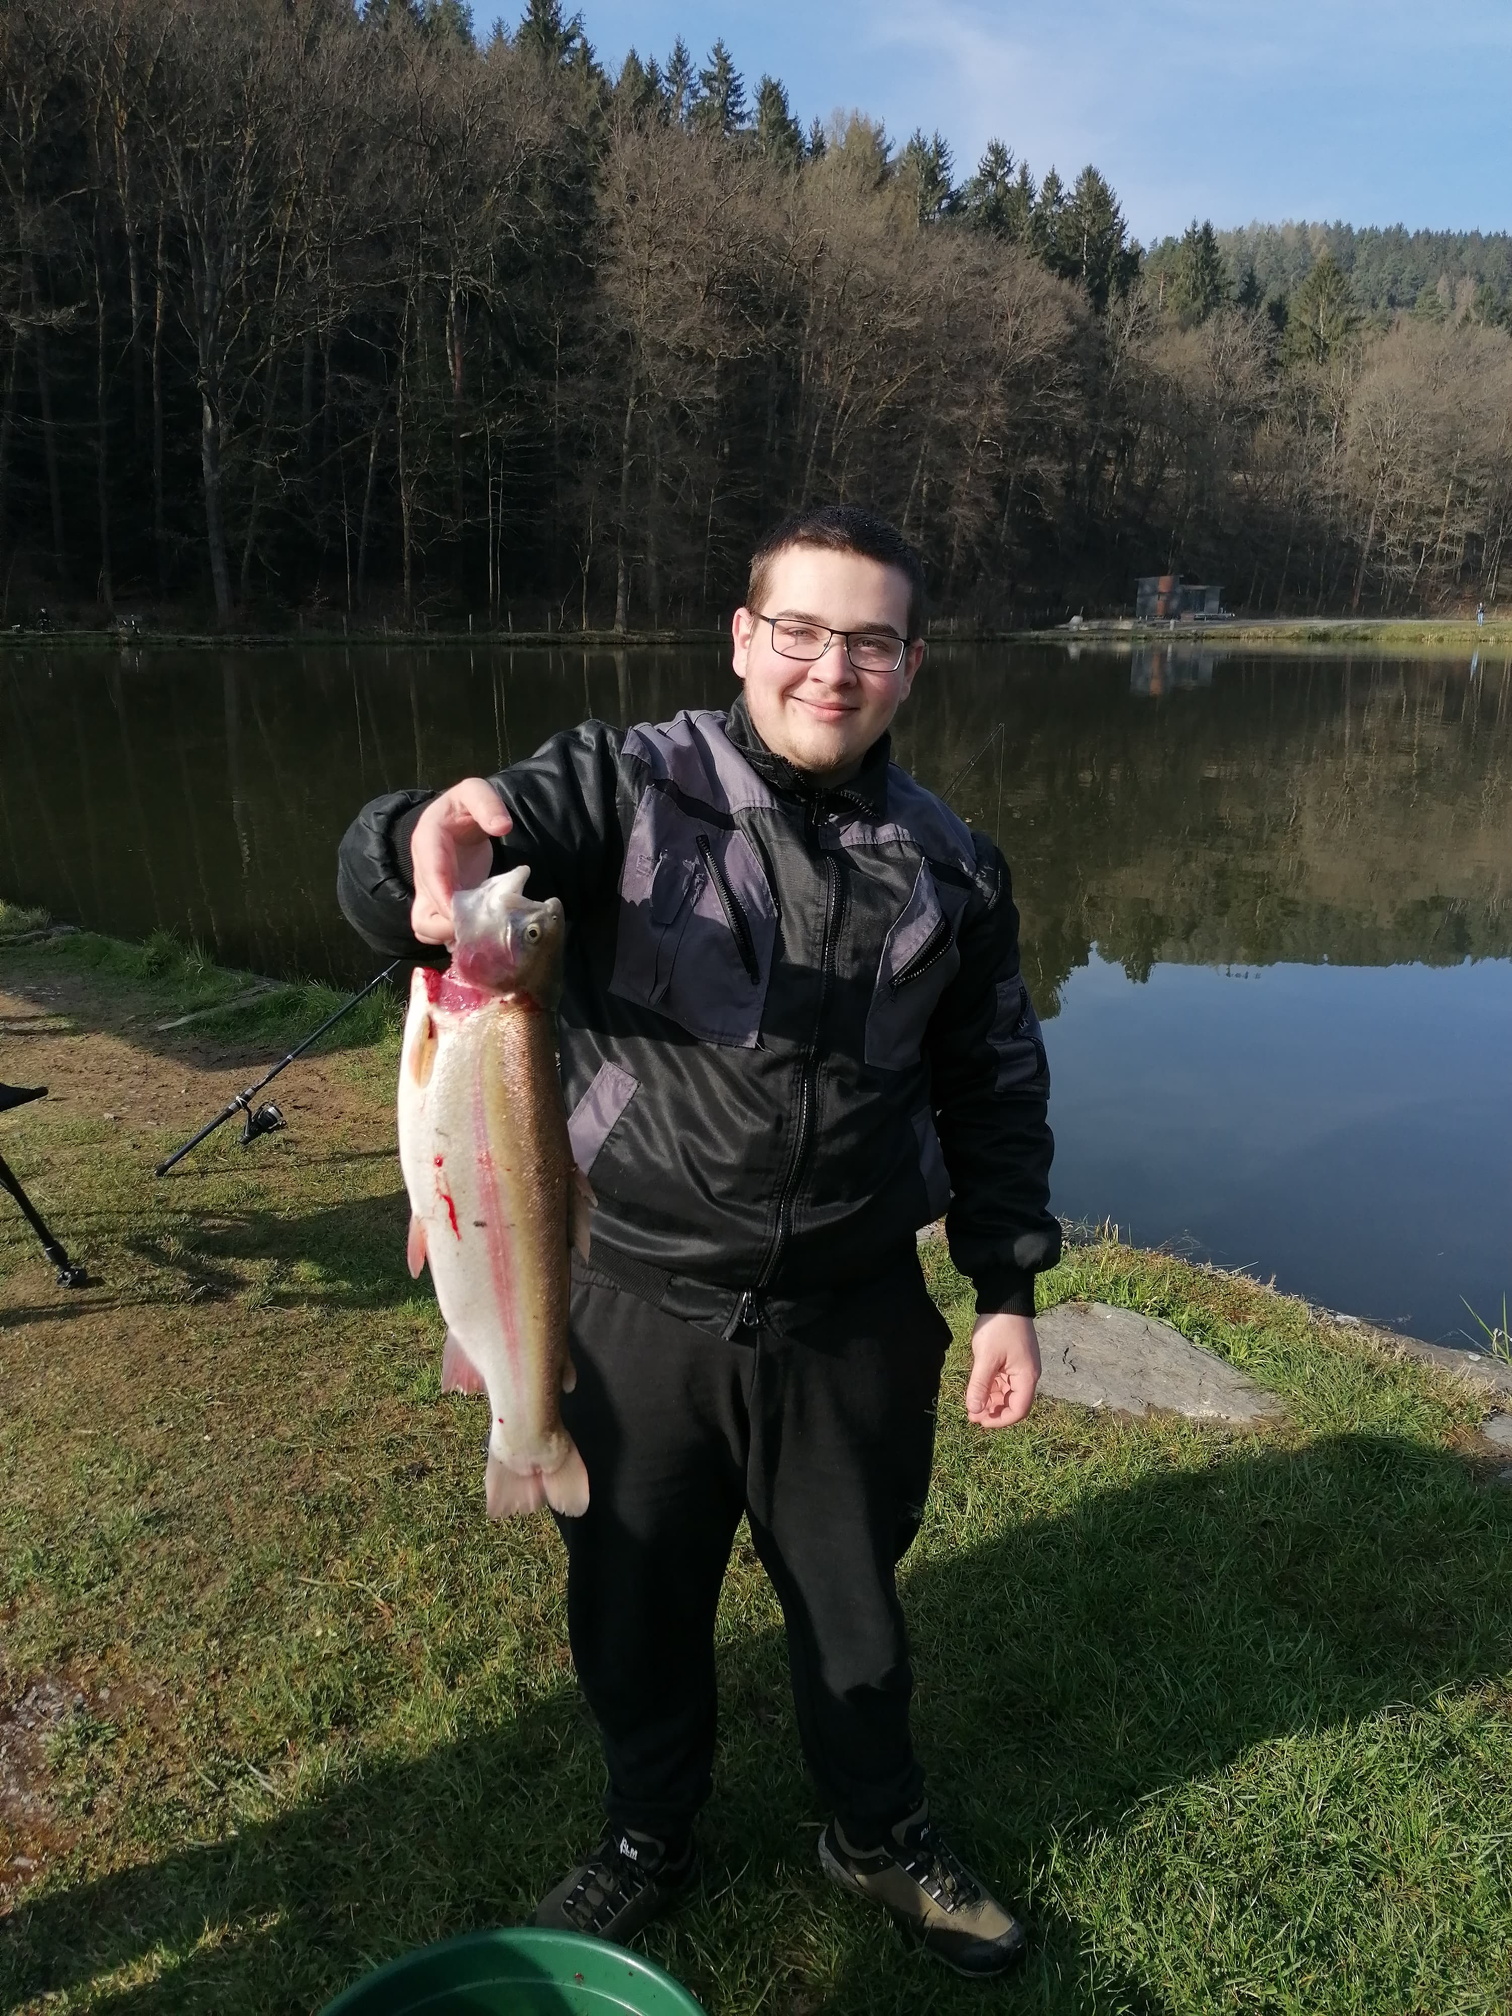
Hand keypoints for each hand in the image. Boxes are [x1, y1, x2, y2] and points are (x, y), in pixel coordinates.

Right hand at [409, 778, 511, 945]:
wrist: (453, 820)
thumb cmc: (463, 808)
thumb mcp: (473, 792)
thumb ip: (487, 803)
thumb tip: (502, 826)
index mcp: (427, 841)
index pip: (431, 872)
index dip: (442, 896)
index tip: (459, 914)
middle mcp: (422, 871)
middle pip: (424, 911)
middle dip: (448, 925)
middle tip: (481, 929)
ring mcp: (428, 892)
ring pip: (423, 927)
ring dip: (447, 936)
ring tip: (479, 937)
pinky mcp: (439, 905)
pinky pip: (436, 930)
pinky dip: (452, 938)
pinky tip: (478, 937)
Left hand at [964, 1312, 1039, 1428]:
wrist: (1005, 1299)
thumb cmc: (998, 1327)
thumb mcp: (986, 1358)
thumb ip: (980, 1386)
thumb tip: (974, 1411)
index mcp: (1027, 1377)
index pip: (1018, 1410)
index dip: (1000, 1421)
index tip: (980, 1421)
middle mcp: (1027, 1375)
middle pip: (1013, 1403)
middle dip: (993, 1411)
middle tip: (972, 1414)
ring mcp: (1020, 1368)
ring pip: (1007, 1393)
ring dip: (991, 1401)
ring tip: (972, 1404)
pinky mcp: (1013, 1360)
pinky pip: (1004, 1381)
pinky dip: (992, 1388)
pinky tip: (978, 1390)